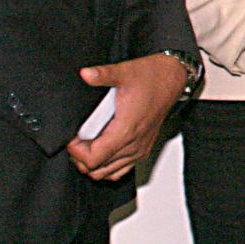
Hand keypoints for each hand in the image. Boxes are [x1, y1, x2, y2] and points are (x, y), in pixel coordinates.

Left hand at [66, 53, 187, 180]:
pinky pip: (120, 170)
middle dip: (81, 158)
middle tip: (76, 141)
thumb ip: (103, 74)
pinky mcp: (143, 149)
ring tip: (86, 145)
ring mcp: (140, 149)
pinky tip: (102, 150)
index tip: (71, 139)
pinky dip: (107, 166)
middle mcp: (134, 144)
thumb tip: (85, 74)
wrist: (172, 78)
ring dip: (93, 163)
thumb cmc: (153, 77)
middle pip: (98, 170)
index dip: (76, 152)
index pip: (93, 159)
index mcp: (126, 130)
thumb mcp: (125, 72)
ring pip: (108, 173)